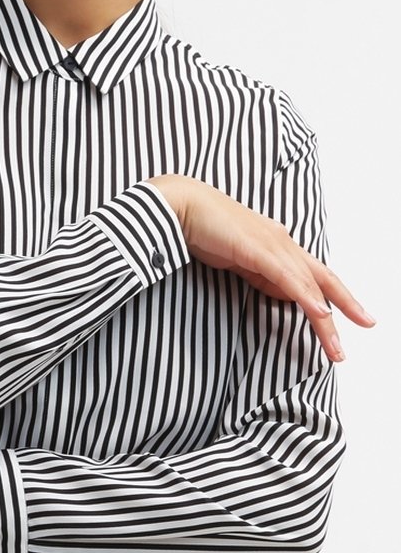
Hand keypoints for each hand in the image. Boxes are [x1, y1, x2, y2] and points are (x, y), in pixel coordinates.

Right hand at [148, 174, 375, 362]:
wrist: (183, 206)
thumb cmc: (205, 230)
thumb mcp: (241, 260)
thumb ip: (263, 276)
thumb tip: (283, 294)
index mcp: (279, 246)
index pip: (315, 275)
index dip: (337, 296)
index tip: (351, 317)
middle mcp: (283, 244)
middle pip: (323, 280)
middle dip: (347, 305)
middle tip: (369, 325)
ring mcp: (272, 246)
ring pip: (309, 285)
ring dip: (326, 318)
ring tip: (338, 345)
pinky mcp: (258, 250)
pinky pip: (288, 278)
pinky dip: (306, 297)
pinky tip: (321, 314)